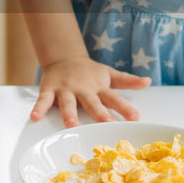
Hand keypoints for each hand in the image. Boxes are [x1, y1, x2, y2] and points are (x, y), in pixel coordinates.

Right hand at [32, 56, 148, 126]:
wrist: (64, 57)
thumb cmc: (89, 72)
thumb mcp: (109, 74)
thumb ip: (127, 81)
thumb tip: (148, 82)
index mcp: (99, 87)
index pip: (114, 98)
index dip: (125, 108)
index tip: (135, 117)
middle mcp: (83, 89)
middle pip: (92, 102)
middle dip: (100, 114)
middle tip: (107, 124)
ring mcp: (66, 89)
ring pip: (68, 103)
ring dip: (69, 114)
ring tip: (71, 125)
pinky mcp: (50, 89)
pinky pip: (43, 100)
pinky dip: (39, 108)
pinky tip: (35, 117)